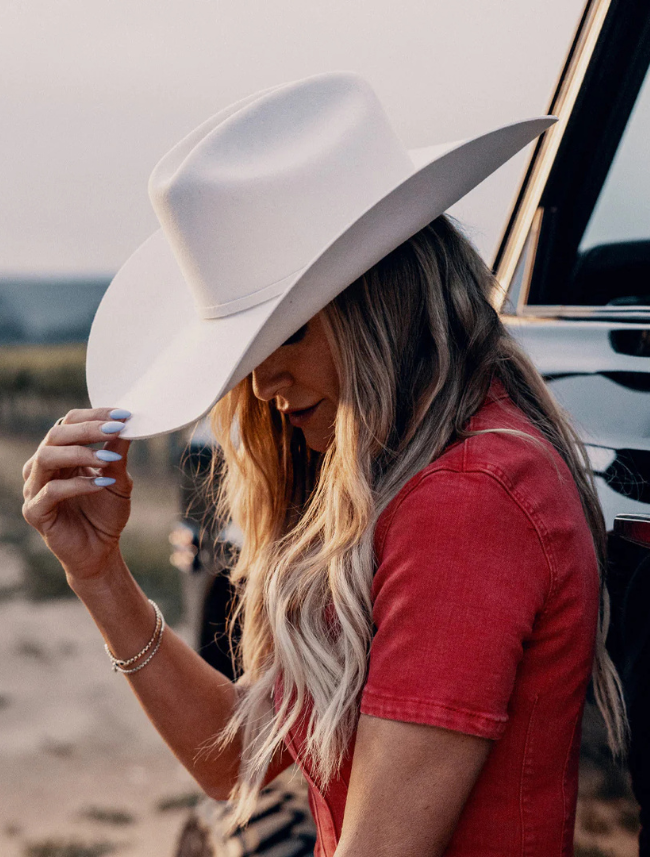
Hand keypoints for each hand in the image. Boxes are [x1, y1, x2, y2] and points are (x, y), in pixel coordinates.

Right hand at [22, 408, 133, 581]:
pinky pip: (51, 491)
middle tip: (117, 428)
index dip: (94, 415)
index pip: (69, 422)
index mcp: (61, 454)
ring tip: (109, 458)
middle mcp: (43, 467)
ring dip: (80, 453)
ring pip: (46, 457)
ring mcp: (35, 489)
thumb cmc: (106, 513)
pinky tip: (101, 483)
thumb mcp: (118, 479)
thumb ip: (117, 453)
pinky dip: (78, 484)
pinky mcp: (35, 512)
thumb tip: (127, 425)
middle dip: (88, 428)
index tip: (122, 415)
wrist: (101, 551)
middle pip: (55, 435)